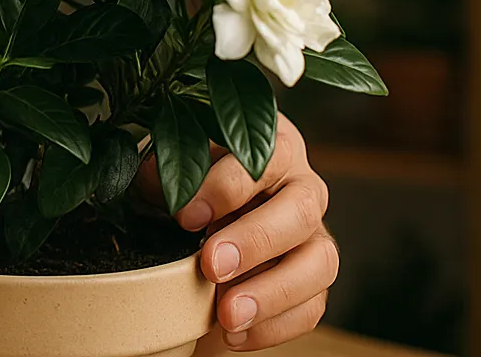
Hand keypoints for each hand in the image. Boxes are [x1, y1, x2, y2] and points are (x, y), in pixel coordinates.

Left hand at [175, 115, 337, 352]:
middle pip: (300, 210)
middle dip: (255, 241)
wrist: (189, 229)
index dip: (228, 186)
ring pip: (320, 263)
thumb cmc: (180, 187)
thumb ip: (164, 175)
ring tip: (226, 315)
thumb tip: (160, 184)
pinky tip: (233, 334)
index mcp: (268, 147)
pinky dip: (274, 326)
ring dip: (273, 292)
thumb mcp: (165, 172)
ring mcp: (314, 237)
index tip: (186, 216)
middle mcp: (301, 187)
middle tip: (211, 265)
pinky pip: (312, 308)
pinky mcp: (313, 283)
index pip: (265, 157)